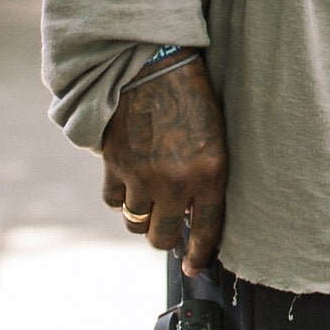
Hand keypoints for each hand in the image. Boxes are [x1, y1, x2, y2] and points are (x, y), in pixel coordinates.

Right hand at [101, 56, 227, 274]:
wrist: (154, 63)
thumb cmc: (192, 99)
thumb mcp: (215, 139)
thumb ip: (207, 179)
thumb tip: (192, 216)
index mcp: (211, 173)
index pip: (207, 231)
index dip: (200, 255)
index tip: (195, 267)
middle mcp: (175, 181)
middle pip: (163, 237)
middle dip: (166, 237)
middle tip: (168, 226)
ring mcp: (142, 175)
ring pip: (137, 224)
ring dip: (143, 218)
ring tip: (149, 202)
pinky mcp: (115, 165)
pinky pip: (114, 202)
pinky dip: (121, 198)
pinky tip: (129, 184)